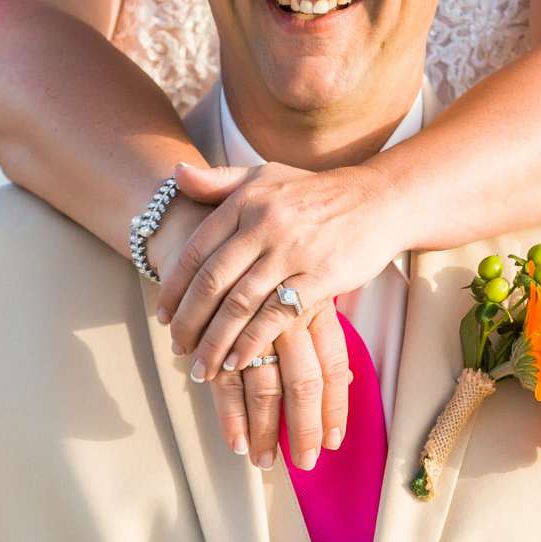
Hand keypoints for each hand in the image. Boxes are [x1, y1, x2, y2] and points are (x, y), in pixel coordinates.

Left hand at [158, 156, 403, 425]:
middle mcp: (264, 225)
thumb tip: (175, 173)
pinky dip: (252, 343)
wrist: (377, 201)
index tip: (163, 316)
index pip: (196, 250)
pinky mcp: (319, 278)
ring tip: (202, 368)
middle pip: (212, 282)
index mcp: (245, 202)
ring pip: (239, 305)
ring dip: (215, 341)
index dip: (174, 287)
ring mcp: (292, 252)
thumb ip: (218, 180)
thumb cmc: (314, 193)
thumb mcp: (264, 175)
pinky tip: (238, 362)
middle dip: (189, 321)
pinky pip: (275, 316)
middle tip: (177, 348)